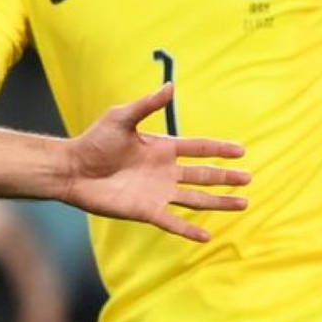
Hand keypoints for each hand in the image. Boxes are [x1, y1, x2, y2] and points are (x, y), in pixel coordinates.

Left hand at [60, 85, 248, 239]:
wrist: (72, 168)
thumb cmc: (94, 141)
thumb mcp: (122, 118)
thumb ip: (147, 105)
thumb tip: (170, 86)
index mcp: (162, 148)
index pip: (198, 148)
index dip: (219, 149)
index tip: (241, 150)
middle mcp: (164, 172)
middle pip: (203, 175)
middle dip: (226, 178)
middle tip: (249, 180)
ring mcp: (157, 192)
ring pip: (195, 199)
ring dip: (218, 202)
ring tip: (242, 204)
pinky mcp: (145, 210)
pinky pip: (172, 221)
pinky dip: (189, 229)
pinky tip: (207, 235)